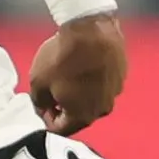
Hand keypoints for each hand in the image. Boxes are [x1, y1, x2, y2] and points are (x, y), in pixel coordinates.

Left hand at [29, 14, 127, 133]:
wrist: (91, 29)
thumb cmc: (63, 58)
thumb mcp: (38, 82)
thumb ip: (39, 102)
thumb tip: (44, 107)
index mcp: (82, 117)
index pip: (60, 130)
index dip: (46, 120)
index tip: (40, 106)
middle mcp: (102, 109)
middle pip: (78, 115)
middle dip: (63, 107)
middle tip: (51, 91)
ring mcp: (114, 92)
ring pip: (92, 99)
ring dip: (79, 92)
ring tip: (67, 74)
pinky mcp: (121, 75)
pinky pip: (102, 83)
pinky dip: (91, 79)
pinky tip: (82, 64)